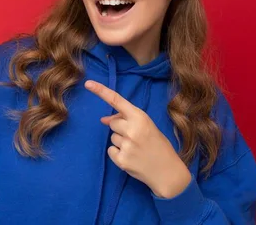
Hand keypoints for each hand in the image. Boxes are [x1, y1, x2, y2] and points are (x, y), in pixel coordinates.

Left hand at [85, 80, 192, 198]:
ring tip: (136, 149)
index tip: (88, 84)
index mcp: (140, 118)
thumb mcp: (147, 126)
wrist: (168, 172)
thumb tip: (103, 119)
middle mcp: (132, 130)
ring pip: (112, 137)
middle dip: (120, 127)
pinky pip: (111, 150)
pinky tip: (132, 157)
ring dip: (121, 141)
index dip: (101, 91)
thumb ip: (126, 120)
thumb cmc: (158, 145)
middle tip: (136, 137)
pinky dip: (118, 153)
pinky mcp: (121, 160)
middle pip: (112, 122)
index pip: (117, 101)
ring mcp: (126, 146)